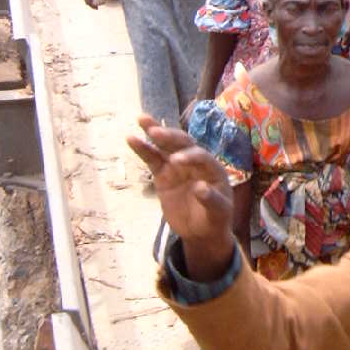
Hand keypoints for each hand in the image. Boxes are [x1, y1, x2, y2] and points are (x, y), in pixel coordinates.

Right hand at [125, 116, 235, 277]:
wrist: (202, 230)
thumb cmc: (215, 219)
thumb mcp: (218, 213)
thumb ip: (211, 200)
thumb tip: (200, 187)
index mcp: (212, 168)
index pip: (201, 157)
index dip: (189, 157)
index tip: (176, 161)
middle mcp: (195, 162)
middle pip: (183, 144)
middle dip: (170, 137)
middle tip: (156, 133)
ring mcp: (178, 166)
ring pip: (166, 146)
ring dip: (155, 132)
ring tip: (142, 119)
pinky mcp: (163, 173)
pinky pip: (152, 158)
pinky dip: (143, 149)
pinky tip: (131, 138)